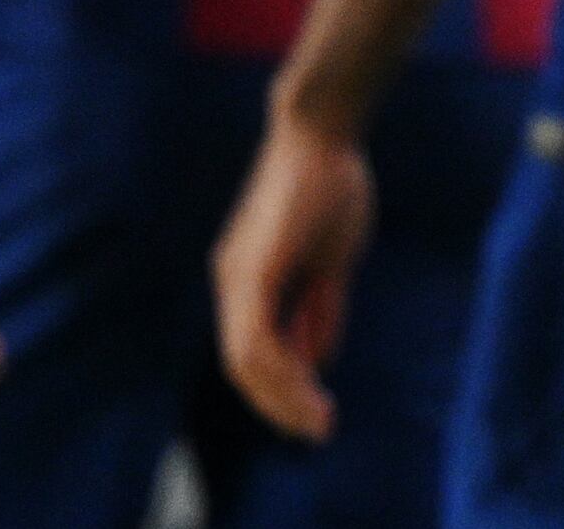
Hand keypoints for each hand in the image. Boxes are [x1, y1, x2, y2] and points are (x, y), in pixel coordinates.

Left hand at [214, 104, 375, 442]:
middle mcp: (233, 283)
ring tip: (318, 421)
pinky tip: (312, 387)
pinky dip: (283, 370)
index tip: (315, 415)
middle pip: (243, 366)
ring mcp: (238, 277)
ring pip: (246, 360)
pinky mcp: (253, 270)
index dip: (281, 389)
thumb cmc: (328, 184)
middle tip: (317, 430)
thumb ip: (319, 308)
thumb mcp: (329, 260)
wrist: (321, 132)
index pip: (253, 354)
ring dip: (282, 396)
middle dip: (279, 405)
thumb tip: (316, 357)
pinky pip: (258, 337)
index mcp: (248, 281)